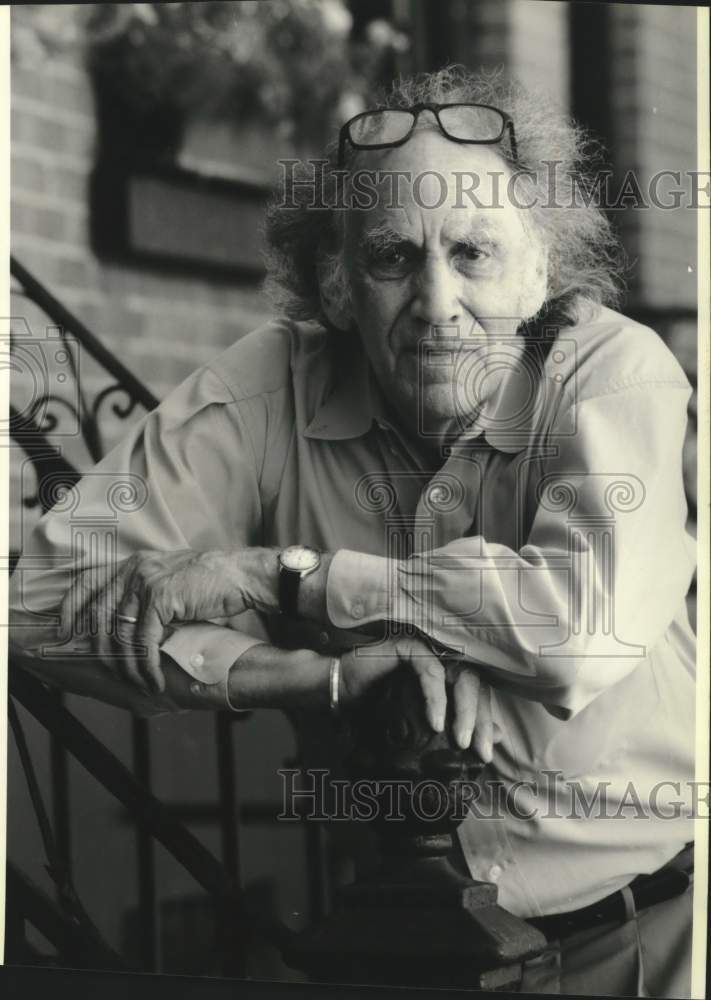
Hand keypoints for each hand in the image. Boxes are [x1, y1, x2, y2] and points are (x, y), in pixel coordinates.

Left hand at [58, 547, 259, 693]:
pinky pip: (143, 641)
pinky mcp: (161, 598)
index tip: (63, 631)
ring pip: (120, 633)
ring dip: (128, 666)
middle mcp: (134, 569)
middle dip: (100, 651)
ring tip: (139, 683)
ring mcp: (146, 582)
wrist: (241, 574)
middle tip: (112, 674)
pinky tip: (154, 679)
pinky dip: (146, 666)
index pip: (87, 582)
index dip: (70, 608)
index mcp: (132, 563)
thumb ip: (145, 596)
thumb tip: (125, 629)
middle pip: (99, 615)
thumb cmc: (209, 583)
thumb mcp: (169, 582)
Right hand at [341, 637, 501, 761]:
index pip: (479, 695)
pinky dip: (436, 696)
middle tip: (479, 750)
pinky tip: (435, 722)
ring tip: (461, 740)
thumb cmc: (379, 707)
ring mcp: (428, 652)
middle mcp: (444, 661)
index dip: (486, 723)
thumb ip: (457, 726)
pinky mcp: (410, 647)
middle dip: (481, 720)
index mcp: (450, 677)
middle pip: (475, 686)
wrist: (340, 693)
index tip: (485, 754)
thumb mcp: (422, 725)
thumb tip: (499, 736)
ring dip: (464, 709)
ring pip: (460, 676)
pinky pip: (430, 669)